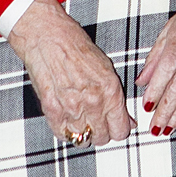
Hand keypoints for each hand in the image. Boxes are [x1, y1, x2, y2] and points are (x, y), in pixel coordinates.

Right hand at [7, 0, 133, 147]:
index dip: (120, 130)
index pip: (121, 129)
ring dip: (85, 132)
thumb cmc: (77, 46)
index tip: (117, 127)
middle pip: (102, 137)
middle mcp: (93, 102)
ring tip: (83, 118)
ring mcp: (72, 108)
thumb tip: (126, 119)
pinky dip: (67, 131)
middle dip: (103, 131)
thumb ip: (116, 97)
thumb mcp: (106, 68)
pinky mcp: (52, 111)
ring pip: (83, 139)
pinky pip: (64, 135)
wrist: (49, 37)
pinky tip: (69, 119)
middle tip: (99, 121)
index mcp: (110, 89)